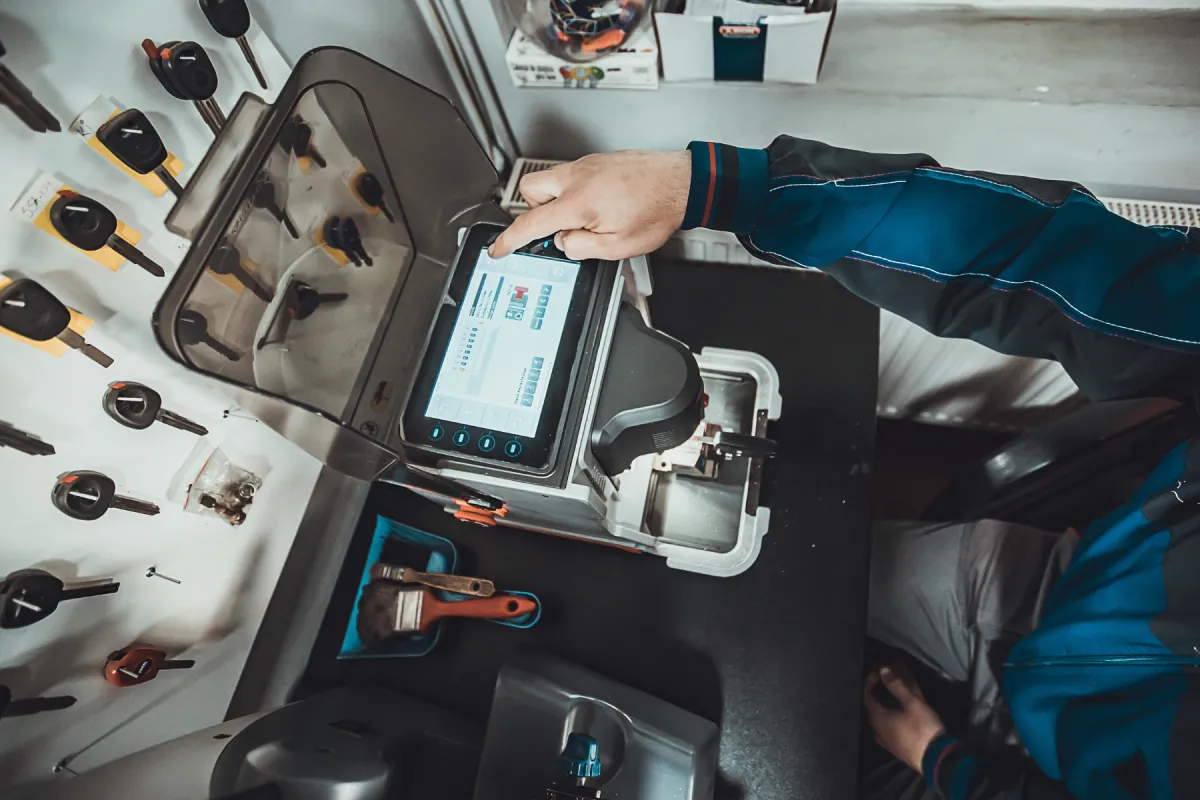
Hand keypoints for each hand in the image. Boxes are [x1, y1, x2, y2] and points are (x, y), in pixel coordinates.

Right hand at [488, 150, 690, 261]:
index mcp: (578, 202)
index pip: (531, 222)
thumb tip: (564, 244)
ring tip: (587, 218)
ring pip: (551, 180)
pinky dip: (576, 193)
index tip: (498, 248)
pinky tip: (602, 205)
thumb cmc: (657, 210)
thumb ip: (582, 248)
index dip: (510, 239)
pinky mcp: (598, 161)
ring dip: (558, 201)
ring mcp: (587, 165)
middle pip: (530, 188)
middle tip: (558, 227)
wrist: (682, 183)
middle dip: (535, 210)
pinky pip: (572, 176)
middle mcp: (577, 178)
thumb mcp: (618, 247)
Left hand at [863, 666, 946, 773]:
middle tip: (886, 682)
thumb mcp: (912, 703)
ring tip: (893, 697)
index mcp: (878, 719)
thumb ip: (897, 686)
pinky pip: (889, 728)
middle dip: (878, 693)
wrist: (936, 759)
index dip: (870, 682)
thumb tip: (883, 670)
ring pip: (881, 719)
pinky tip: (898, 716)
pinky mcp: (897, 748)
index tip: (878, 672)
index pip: (867, 696)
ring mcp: (887, 741)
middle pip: (873, 708)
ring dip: (885, 706)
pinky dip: (892, 718)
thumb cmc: (922, 728)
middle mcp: (878, 730)